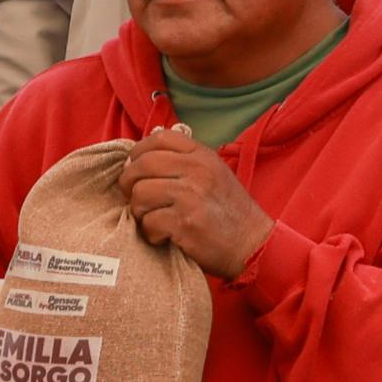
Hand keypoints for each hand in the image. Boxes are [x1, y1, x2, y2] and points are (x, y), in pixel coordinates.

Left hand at [123, 126, 272, 278]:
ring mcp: (191, 196)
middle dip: (129, 184)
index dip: (139, 152)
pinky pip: (148, 223)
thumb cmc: (229, 212)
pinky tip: (165, 237)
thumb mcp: (214, 174)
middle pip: (142, 165)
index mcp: (203, 156)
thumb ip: (184, 163)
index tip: (135, 168)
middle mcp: (198, 171)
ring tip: (154, 220)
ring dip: (140, 212)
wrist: (252, 244)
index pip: (160, 138)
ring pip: (140, 194)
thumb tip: (139, 159)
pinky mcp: (185, 222)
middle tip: (136, 199)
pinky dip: (151, 234)